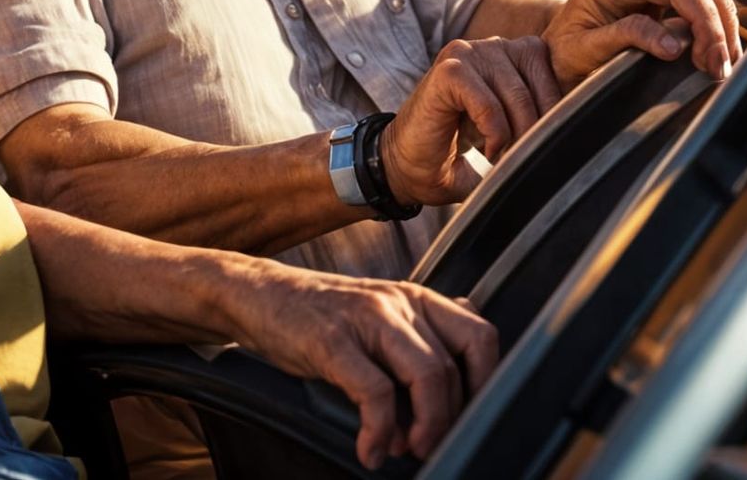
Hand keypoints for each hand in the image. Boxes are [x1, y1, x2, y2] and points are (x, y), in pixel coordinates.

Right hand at [222, 265, 496, 469]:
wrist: (259, 295)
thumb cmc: (320, 314)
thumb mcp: (378, 313)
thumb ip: (421, 331)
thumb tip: (472, 362)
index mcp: (414, 297)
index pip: (479, 336)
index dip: (487, 384)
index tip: (473, 419)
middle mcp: (397, 302)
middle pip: (452, 368)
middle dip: (447, 421)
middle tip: (429, 446)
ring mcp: (365, 318)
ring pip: (426, 376)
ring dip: (426, 427)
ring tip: (407, 450)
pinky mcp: (332, 339)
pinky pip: (374, 393)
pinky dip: (379, 431)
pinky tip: (370, 449)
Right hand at [381, 37, 560, 204]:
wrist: (402, 164)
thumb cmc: (456, 152)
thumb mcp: (509, 134)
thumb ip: (539, 125)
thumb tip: (592, 138)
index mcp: (510, 55)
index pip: (556, 71)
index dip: (558, 112)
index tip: (548, 146)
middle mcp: (490, 47)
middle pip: (540, 85)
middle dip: (538, 130)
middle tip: (525, 160)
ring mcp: (466, 53)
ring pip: (517, 94)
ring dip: (516, 135)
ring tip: (503, 157)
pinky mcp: (448, 70)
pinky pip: (489, 102)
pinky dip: (493, 132)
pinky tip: (485, 149)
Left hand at [544, 0, 745, 86]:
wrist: (554, 54)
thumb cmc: (563, 54)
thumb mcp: (581, 50)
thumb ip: (623, 38)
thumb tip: (673, 44)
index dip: (700, 9)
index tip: (709, 52)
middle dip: (718, 15)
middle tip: (721, 63)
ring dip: (723, 15)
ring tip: (723, 60)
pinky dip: (719, 17)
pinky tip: (721, 50)